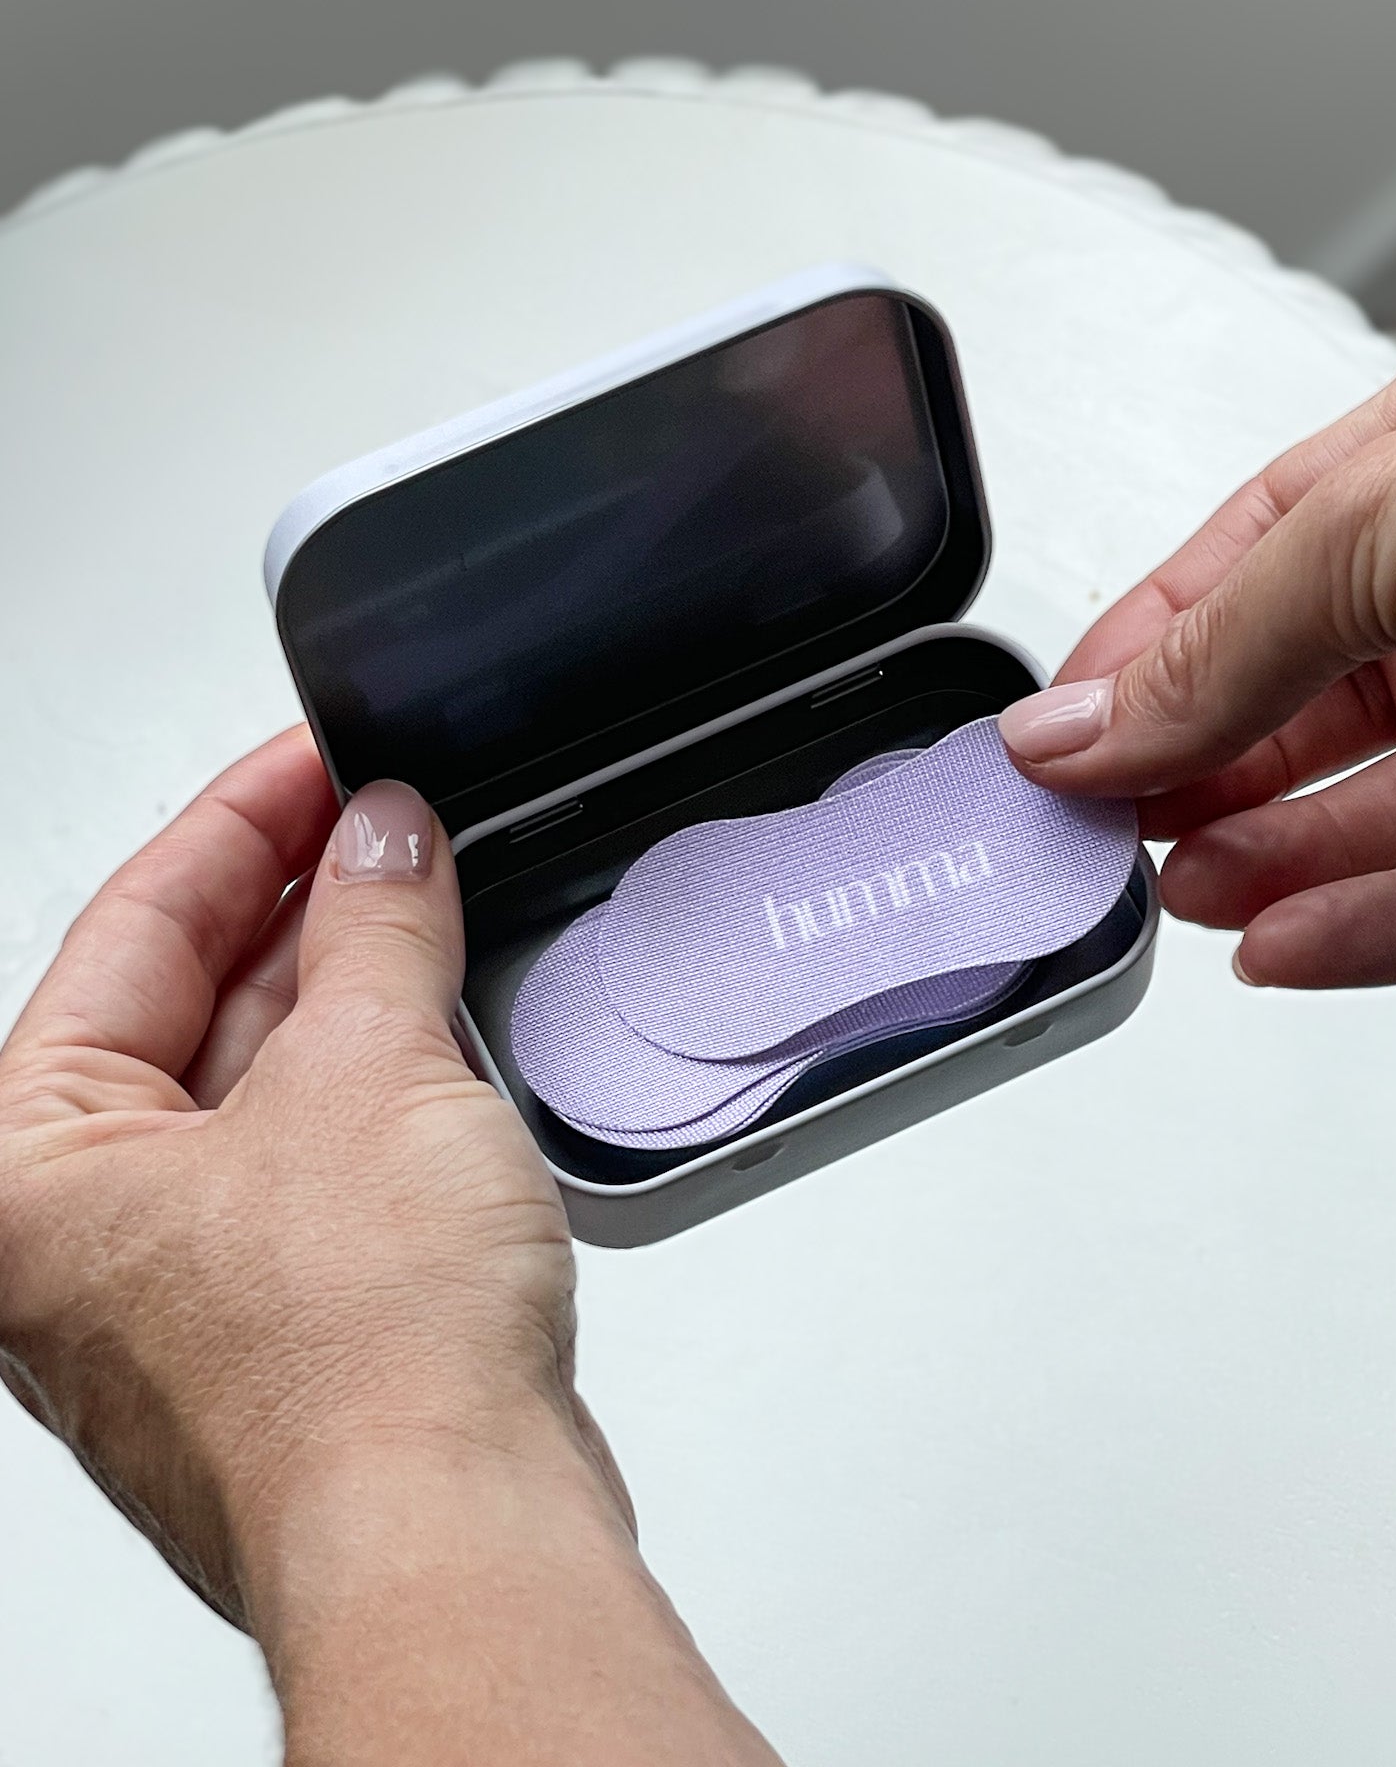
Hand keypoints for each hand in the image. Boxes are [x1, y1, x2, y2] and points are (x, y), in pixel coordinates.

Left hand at [0, 732, 778, 1762]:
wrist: (452, 1538)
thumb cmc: (351, 1368)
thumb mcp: (369, 1071)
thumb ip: (374, 926)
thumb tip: (384, 839)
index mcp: (26, 1169)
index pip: (130, 928)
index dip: (240, 822)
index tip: (317, 758)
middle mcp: (78, 1239)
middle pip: (183, 1004)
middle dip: (296, 898)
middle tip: (384, 814)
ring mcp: (179, 1291)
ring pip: (254, 1084)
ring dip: (342, 985)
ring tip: (422, 890)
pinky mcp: (276, 1329)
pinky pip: (311, 1159)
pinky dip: (370, 1082)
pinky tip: (434, 1018)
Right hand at [998, 286, 1395, 987]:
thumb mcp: (1390, 512)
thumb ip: (1226, 639)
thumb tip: (1083, 719)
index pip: (1262, 549)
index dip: (1153, 643)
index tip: (1060, 731)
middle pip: (1323, 685)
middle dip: (1205, 760)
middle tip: (1099, 824)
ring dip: (1277, 855)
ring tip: (1174, 890)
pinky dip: (1378, 921)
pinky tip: (1284, 941)